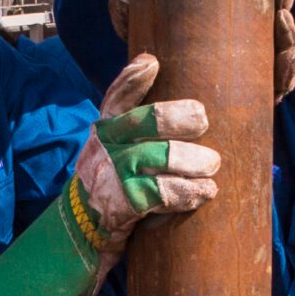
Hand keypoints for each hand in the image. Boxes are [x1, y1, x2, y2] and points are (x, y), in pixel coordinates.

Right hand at [75, 52, 217, 245]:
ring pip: (158, 156)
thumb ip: (131, 124)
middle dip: (179, 118)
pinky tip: (206, 191)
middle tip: (203, 121)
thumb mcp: (111, 149)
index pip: (117, 98)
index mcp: (105, 129)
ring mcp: (111, 175)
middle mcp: (105, 147)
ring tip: (212, 164)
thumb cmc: (110, 183)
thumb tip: (156, 74)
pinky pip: (160, 193)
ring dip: (192, 160)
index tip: (153, 64)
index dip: (132, 79)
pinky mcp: (121, 205)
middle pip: (145, 122)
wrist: (82, 231)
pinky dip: (188, 192)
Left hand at [108, 0, 294, 102]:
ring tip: (284, 18)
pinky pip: (278, 87)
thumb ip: (132, 27)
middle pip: (274, 21)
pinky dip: (288, 72)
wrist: (161, 131)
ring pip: (281, 51)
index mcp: (229, 33)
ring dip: (288, 32)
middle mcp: (248, 53)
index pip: (255, 4)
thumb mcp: (146, 48)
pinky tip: (291, 55)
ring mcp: (257, 80)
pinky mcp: (258, 107)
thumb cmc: (159, 81)